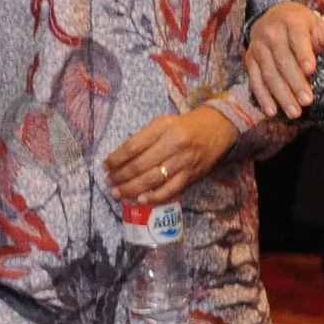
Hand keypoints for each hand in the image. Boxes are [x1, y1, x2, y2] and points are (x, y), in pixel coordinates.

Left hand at [102, 105, 237, 203]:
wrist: (218, 128)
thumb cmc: (184, 126)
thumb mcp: (162, 123)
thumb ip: (143, 138)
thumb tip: (119, 158)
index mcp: (164, 129)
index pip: (133, 147)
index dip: (116, 159)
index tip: (105, 165)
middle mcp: (174, 145)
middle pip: (140, 165)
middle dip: (120, 176)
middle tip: (108, 182)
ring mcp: (184, 162)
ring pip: (153, 180)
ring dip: (131, 189)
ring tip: (117, 193)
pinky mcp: (191, 176)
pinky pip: (170, 190)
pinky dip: (154, 197)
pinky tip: (140, 200)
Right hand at [244, 2, 323, 118]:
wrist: (273, 15)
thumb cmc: (302, 25)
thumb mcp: (321, 28)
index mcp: (292, 22)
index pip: (298, 40)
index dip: (303, 55)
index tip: (311, 71)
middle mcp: (271, 34)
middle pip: (283, 61)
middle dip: (295, 83)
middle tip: (307, 102)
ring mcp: (258, 48)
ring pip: (269, 74)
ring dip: (280, 95)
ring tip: (294, 112)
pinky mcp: (249, 59)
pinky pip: (254, 80)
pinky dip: (262, 96)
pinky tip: (271, 111)